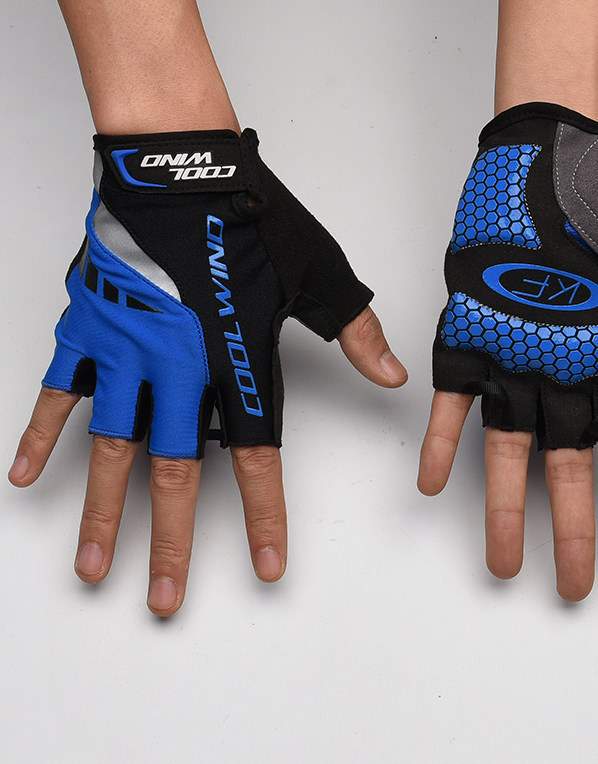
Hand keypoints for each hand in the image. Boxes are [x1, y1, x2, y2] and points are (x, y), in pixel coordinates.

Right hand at [8, 129, 407, 615]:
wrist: (180, 164)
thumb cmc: (248, 215)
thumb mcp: (319, 273)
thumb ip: (356, 332)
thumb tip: (394, 375)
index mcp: (238, 362)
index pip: (255, 457)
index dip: (264, 516)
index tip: (267, 566)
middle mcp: (181, 370)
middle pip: (175, 474)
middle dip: (173, 542)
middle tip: (166, 599)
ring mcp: (127, 353)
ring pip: (111, 450)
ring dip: (103, 514)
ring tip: (96, 569)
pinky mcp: (89, 327)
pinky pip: (59, 392)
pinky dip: (41, 434)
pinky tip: (27, 478)